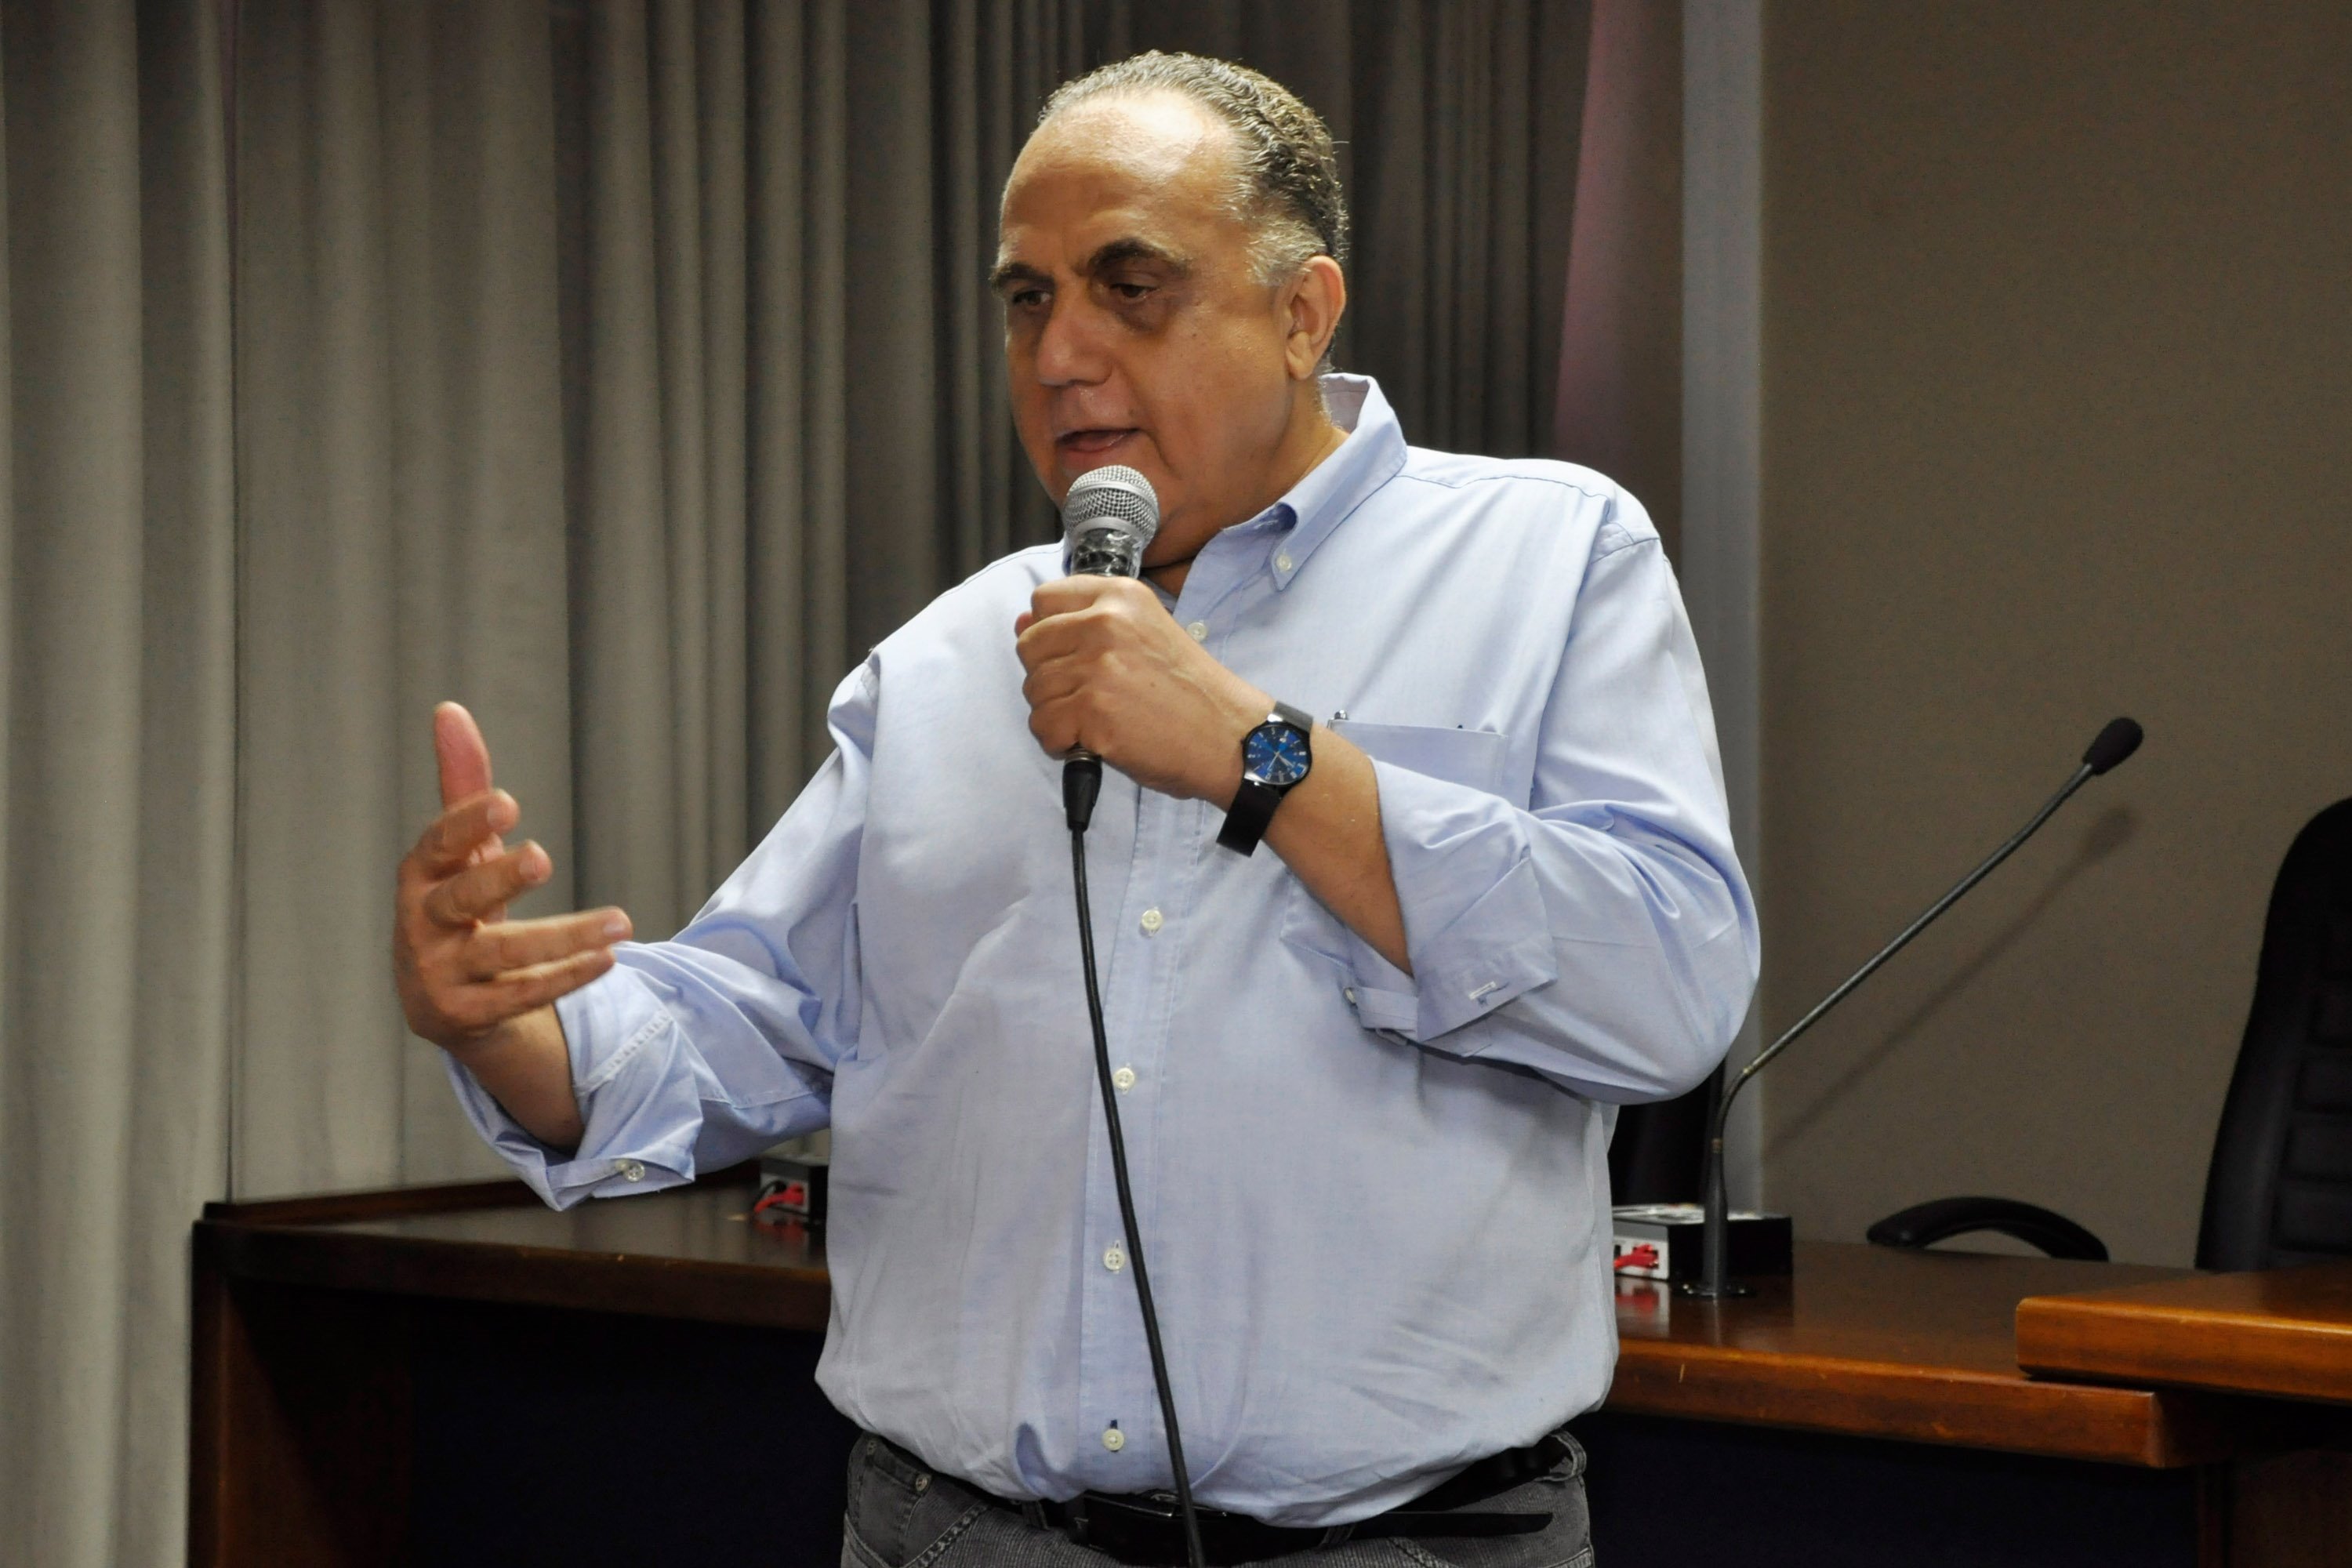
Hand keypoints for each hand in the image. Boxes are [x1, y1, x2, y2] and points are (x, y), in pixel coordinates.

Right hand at [393, 702, 631, 1054]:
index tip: (507, 804)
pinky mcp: (464, 1017)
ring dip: (564, 937)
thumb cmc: (457, 907)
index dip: (464, 825)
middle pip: (459, 901)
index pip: (435, 847)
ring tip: (622, 921)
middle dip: (497, 879)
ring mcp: (438, 975)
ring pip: (502, 955)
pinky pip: (521, 995)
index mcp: (417, 879)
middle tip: (542, 856)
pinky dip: (565, 977)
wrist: (441, 1000)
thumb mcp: (461, 852)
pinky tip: (609, 958)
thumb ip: (462, 786)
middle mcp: (419, 927)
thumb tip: (450, 709)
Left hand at [1014, 576, 1269, 802]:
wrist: (1229, 738)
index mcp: (1120, 596)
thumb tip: (1021, 624)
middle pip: (1030, 647)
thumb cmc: (1189, 693)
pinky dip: (1062, 744)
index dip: (1050, 636)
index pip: (1043, 601)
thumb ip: (1083, 624)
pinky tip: (1096, 741)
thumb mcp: (1143, 635)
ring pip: (1033, 691)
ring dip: (1058, 715)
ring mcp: (1098, 666)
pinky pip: (1043, 727)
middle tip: (1092, 697)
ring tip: (1100, 720)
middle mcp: (1106, 622)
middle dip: (1050, 679)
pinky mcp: (1093, 711)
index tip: (1076, 658)